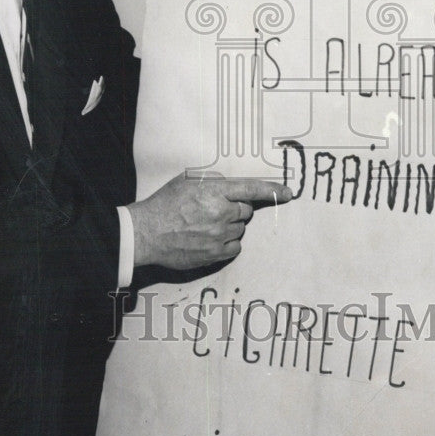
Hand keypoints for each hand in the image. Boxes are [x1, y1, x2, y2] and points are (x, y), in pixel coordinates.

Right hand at [127, 174, 291, 269]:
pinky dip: (227, 243)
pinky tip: (210, 239)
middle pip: (246, 211)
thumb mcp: (186, 181)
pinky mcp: (215, 254)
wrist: (147, 233)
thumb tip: (229, 185)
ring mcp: (219, 236)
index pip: (251, 189)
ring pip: (239, 229)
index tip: (287, 193)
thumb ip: (211, 181)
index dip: (271, 190)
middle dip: (235, 209)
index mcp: (214, 192)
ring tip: (205, 226)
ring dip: (229, 226)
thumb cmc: (164, 205)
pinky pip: (235, 248)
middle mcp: (220, 213)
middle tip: (215, 210)